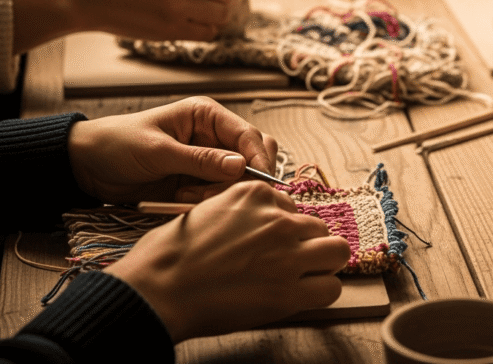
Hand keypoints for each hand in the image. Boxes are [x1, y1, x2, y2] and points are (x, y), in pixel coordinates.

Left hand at [68, 96, 276, 203]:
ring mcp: (209, 162)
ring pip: (240, 181)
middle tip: (212, 193)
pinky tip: (182, 202)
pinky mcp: (200, 183)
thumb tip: (242, 166)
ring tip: (186, 198)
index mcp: (207, 116)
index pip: (249, 136)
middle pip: (254, 157)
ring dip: (220, 193)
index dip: (259, 159)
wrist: (88, 167)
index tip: (260, 183)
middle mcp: (215, 137)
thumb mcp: (158, 151)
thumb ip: (201, 159)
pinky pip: (221, 195)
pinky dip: (210, 202)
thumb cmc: (118, 145)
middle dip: (241, 179)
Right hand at [105, 180, 349, 341]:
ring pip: (337, 252)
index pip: (293, 207)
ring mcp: (287, 253)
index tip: (270, 244)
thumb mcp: (206, 210)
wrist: (156, 289)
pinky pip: (331, 288)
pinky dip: (321, 293)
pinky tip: (301, 297)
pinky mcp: (289, 290)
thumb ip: (241, 215)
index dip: (283, 228)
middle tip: (287, 263)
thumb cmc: (168, 255)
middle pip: (318, 227)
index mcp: (255, 194)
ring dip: (322, 264)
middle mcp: (277, 219)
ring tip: (302, 277)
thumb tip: (259, 228)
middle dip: (306, 244)